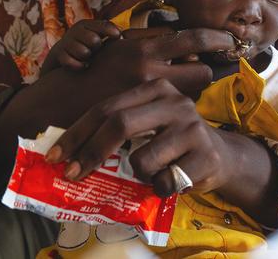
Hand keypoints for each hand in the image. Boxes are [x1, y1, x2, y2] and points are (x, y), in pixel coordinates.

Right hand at [42, 20, 120, 72]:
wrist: (60, 54)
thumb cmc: (86, 45)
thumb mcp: (97, 35)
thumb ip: (110, 32)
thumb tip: (123, 36)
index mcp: (86, 24)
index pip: (103, 25)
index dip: (112, 32)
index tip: (118, 38)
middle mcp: (75, 31)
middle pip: (94, 41)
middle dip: (97, 48)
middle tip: (95, 50)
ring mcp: (66, 42)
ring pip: (84, 52)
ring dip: (87, 58)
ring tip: (88, 58)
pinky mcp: (59, 54)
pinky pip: (71, 62)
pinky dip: (79, 66)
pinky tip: (84, 66)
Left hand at [45, 78, 231, 196]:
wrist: (221, 156)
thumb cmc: (173, 140)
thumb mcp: (148, 122)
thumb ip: (119, 125)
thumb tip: (66, 150)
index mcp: (156, 88)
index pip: (106, 108)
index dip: (77, 133)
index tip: (55, 155)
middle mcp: (175, 102)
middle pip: (120, 124)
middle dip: (91, 152)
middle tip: (72, 174)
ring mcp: (192, 128)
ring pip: (142, 159)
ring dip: (138, 175)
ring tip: (152, 173)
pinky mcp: (205, 155)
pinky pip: (164, 181)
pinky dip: (159, 188)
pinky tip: (172, 180)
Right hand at [74, 27, 234, 100]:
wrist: (60, 101)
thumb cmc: (92, 68)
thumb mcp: (120, 45)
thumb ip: (151, 42)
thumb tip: (184, 43)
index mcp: (143, 49)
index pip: (193, 39)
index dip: (216, 39)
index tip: (230, 40)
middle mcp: (150, 72)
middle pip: (202, 71)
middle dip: (205, 70)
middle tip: (201, 69)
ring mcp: (150, 97)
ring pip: (193, 93)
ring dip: (192, 89)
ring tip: (178, 87)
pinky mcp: (148, 118)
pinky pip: (177, 109)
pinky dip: (177, 105)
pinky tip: (167, 105)